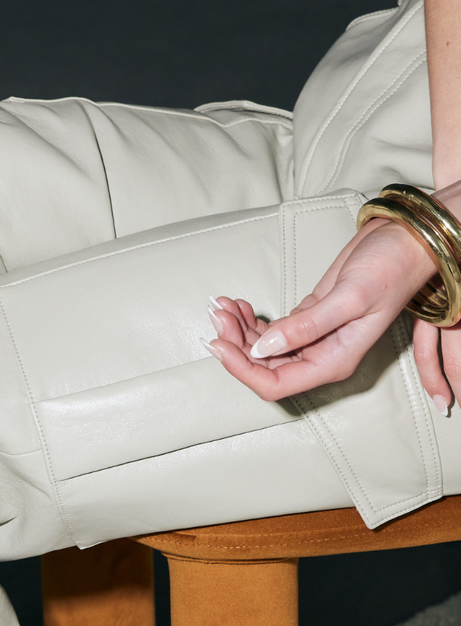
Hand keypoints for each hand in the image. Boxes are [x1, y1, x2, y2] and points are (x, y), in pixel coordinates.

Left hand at [208, 214, 459, 410]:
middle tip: (218, 315)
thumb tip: (262, 348)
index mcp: (332, 361)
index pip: (275, 384)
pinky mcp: (306, 320)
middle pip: (262, 367)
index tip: (219, 344)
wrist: (408, 241)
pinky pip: (270, 330)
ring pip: (262, 348)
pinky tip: (238, 304)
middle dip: (235, 344)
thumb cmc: (392, 268)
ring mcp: (312, 339)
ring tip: (224, 305)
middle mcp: (320, 356)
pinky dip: (249, 320)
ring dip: (238, 330)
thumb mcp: (349, 297)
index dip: (242, 369)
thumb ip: (306, 326)